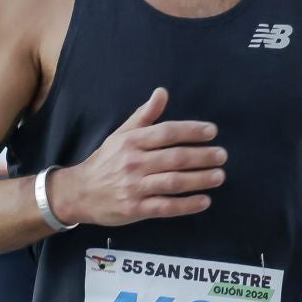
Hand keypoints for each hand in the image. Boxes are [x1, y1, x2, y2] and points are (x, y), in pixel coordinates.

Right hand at [46, 89, 223, 227]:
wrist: (79, 193)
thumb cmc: (105, 161)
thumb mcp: (121, 134)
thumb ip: (145, 115)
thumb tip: (162, 92)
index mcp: (132, 141)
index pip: (167, 132)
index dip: (191, 131)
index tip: (212, 131)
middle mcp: (134, 162)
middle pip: (175, 157)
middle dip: (202, 156)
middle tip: (222, 155)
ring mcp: (135, 187)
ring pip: (173, 182)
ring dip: (199, 179)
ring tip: (219, 176)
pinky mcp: (135, 209)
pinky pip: (166, 207)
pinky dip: (186, 205)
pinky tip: (204, 201)